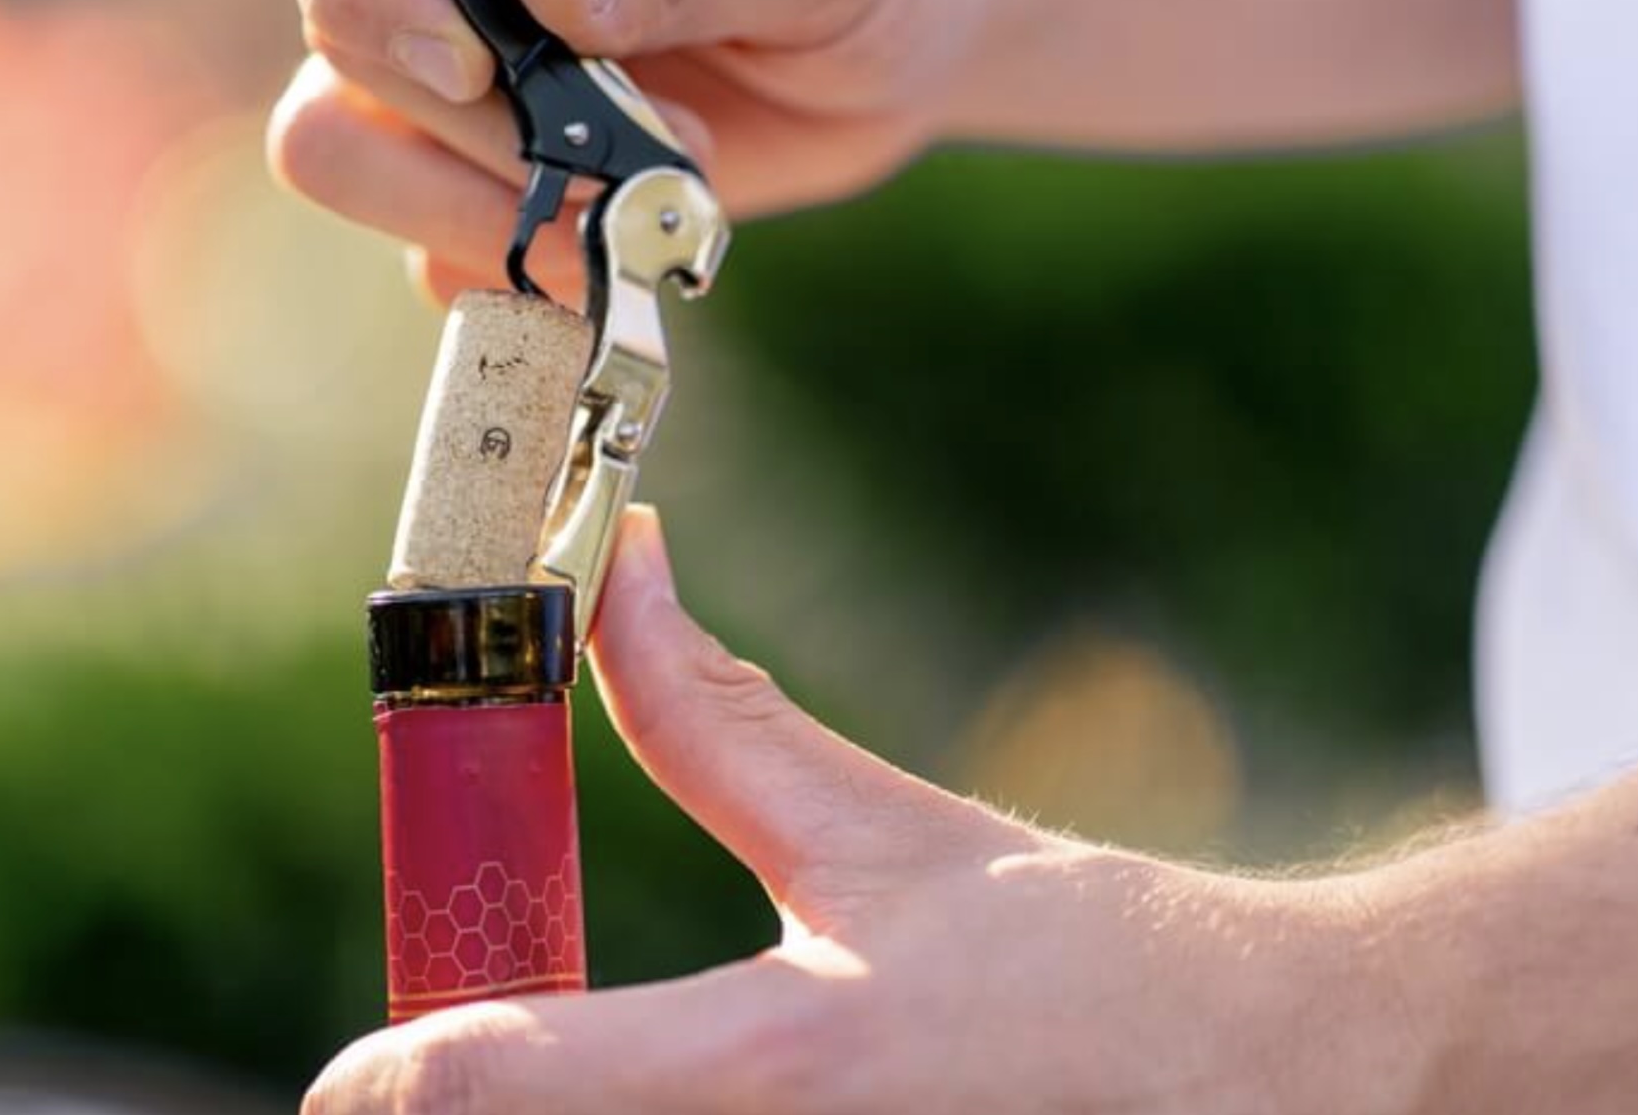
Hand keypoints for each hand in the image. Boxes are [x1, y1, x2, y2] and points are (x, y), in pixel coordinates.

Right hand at [239, 0, 1000, 301]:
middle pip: (330, 22)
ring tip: (630, 208)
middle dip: (464, 118)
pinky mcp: (491, 149)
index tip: (475, 63)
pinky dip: (513, 265)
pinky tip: (623, 246)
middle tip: (624, 147)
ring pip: (339, 142)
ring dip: (473, 205)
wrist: (931, 5)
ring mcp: (459, 37)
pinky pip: (426, 236)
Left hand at [304, 509, 1421, 1114]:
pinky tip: (747, 1111)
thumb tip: (618, 576)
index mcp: (782, 1062)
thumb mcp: (889, 834)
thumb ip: (717, 720)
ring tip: (608, 1083)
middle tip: (491, 1077)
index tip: (361, 1073)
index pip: (494, 1086)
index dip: (390, 1080)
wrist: (1276, 1087)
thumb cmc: (1093, 956)